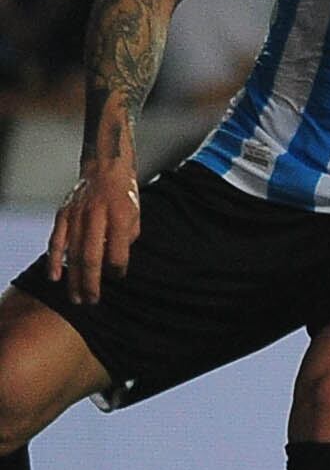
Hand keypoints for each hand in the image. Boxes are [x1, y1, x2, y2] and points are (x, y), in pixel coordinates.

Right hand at [50, 164, 141, 304]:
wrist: (105, 168)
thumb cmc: (123, 194)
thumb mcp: (136, 214)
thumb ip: (127, 238)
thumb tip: (117, 264)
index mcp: (120, 215)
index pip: (119, 249)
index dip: (118, 267)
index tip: (118, 278)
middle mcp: (97, 216)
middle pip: (92, 256)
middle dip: (92, 282)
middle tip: (92, 301)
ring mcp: (77, 215)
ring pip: (73, 253)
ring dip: (74, 278)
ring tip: (76, 297)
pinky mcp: (63, 214)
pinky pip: (56, 241)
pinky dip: (55, 260)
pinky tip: (54, 277)